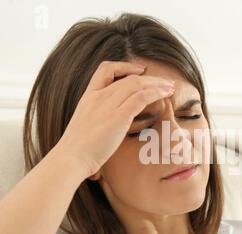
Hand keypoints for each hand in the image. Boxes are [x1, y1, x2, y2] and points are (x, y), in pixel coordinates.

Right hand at [54, 61, 174, 178]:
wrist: (70, 159)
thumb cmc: (77, 151)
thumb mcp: (85, 129)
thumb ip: (97, 122)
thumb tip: (107, 131)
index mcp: (88, 98)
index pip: (104, 70)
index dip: (124, 66)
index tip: (139, 71)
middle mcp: (98, 97)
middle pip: (128, 78)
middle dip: (150, 78)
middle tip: (165, 82)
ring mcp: (107, 105)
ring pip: (137, 84)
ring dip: (157, 84)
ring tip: (170, 87)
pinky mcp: (117, 117)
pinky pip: (141, 98)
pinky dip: (155, 93)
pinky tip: (166, 95)